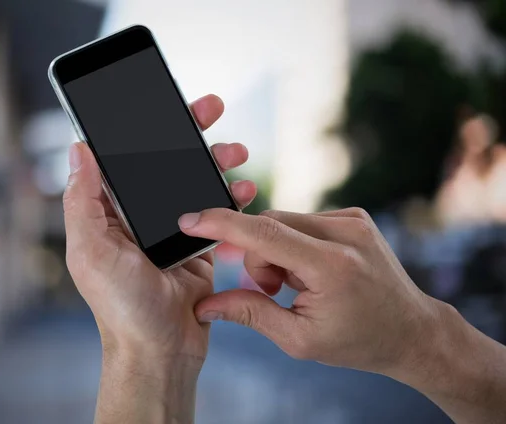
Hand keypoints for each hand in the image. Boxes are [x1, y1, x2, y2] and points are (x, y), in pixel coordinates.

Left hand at [64, 94, 255, 366]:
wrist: (162, 350)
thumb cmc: (122, 307)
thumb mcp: (92, 253)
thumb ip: (83, 202)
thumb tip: (79, 151)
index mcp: (110, 212)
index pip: (126, 157)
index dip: (145, 128)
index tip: (166, 104)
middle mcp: (140, 215)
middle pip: (165, 162)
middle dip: (189, 133)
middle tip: (211, 109)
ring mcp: (172, 228)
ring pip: (195, 181)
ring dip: (216, 162)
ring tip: (236, 152)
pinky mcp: (199, 244)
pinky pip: (217, 211)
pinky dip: (232, 198)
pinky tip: (245, 190)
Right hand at [178, 207, 439, 374]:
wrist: (411, 330)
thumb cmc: (358, 341)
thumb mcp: (299, 339)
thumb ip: (249, 312)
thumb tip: (206, 304)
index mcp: (332, 267)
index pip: (264, 233)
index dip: (221, 224)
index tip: (190, 220)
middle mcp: (345, 233)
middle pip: (268, 225)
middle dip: (258, 257)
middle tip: (274, 290)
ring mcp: (353, 219)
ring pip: (283, 222)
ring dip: (276, 251)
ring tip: (299, 284)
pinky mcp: (354, 215)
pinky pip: (302, 221)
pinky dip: (294, 244)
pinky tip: (313, 270)